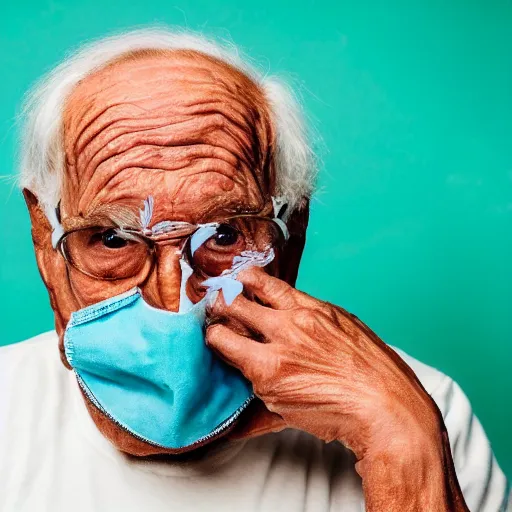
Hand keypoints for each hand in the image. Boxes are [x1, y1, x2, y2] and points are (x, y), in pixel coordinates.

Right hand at [206, 268, 468, 510]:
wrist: (386, 404)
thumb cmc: (339, 415)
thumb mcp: (286, 415)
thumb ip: (254, 408)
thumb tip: (235, 418)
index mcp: (268, 364)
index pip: (221, 338)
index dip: (210, 335)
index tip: (211, 334)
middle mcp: (284, 333)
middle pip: (237, 306)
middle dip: (221, 304)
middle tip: (216, 302)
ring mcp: (308, 315)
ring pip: (265, 286)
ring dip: (246, 282)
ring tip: (238, 277)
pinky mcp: (329, 308)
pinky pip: (296, 292)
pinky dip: (280, 290)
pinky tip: (276, 289)